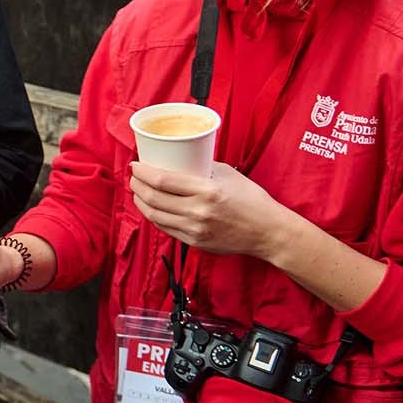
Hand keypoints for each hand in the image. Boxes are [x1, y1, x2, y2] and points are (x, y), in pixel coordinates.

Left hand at [129, 162, 293, 259]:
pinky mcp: (195, 242)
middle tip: (134, 177)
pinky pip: (165, 228)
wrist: (267, 232)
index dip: (143, 173)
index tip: (136, 165)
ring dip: (140, 202)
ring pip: (155, 216)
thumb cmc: (251, 200)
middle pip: (153, 198)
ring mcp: (195, 230)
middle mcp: (198, 212)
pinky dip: (154, 216)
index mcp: (207, 191)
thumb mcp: (228, 175)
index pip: (163, 181)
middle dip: (137, 186)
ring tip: (138, 191)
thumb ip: (202, 168)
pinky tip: (151, 207)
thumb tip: (178, 160)